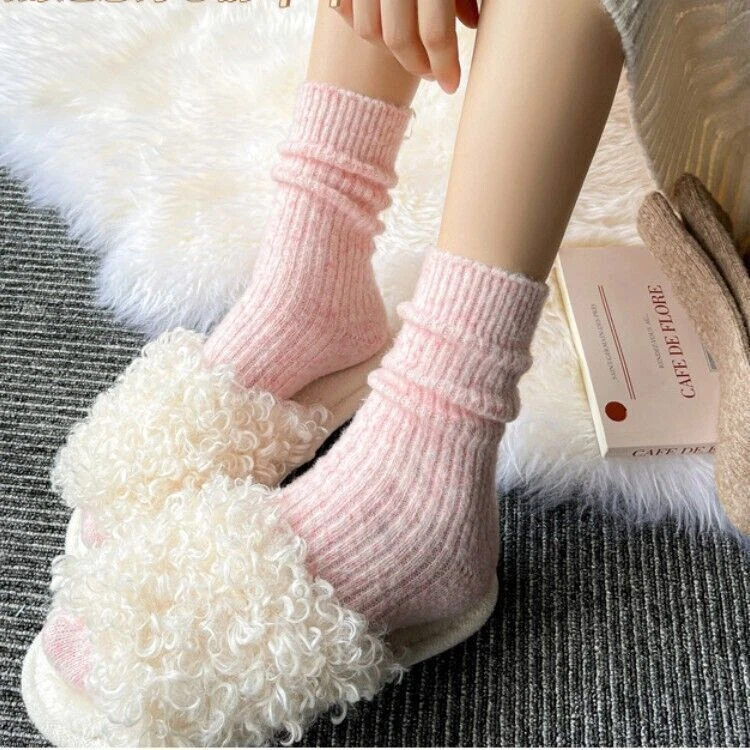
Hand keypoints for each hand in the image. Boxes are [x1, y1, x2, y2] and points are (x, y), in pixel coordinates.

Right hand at [332, 0, 478, 92]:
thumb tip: (471, 24)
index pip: (435, 34)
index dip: (445, 66)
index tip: (451, 85)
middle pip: (399, 39)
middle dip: (417, 64)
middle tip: (431, 71)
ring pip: (368, 30)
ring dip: (388, 48)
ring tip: (408, 48)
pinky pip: (344, 10)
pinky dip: (360, 23)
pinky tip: (382, 25)